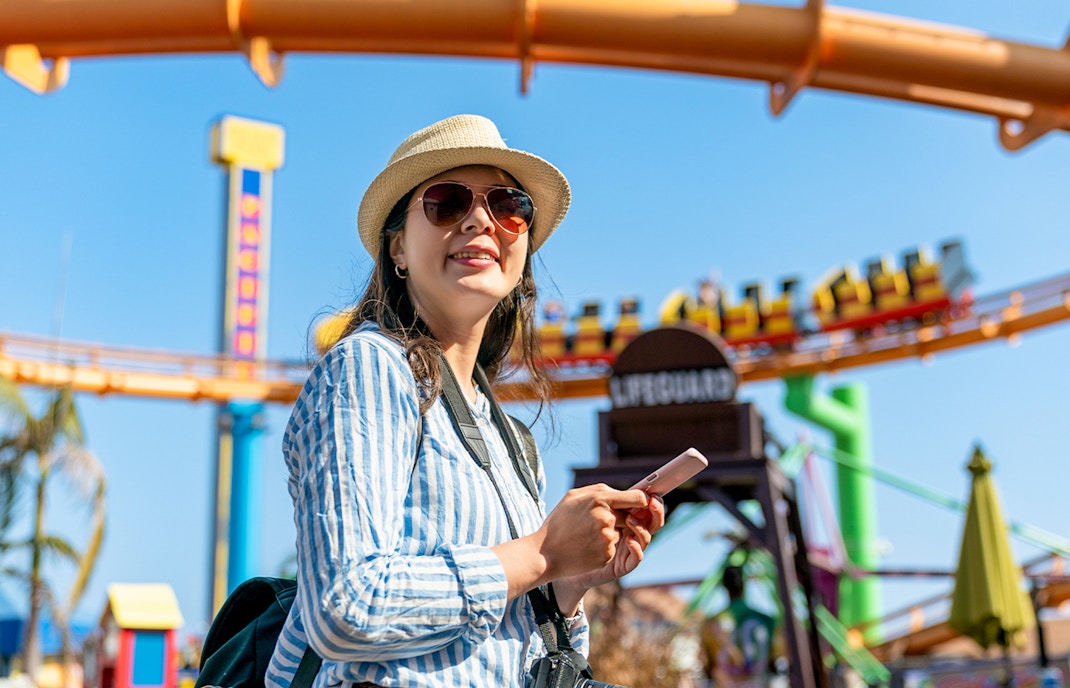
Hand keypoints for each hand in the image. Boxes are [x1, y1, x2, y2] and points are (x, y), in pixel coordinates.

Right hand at [537, 484, 651, 579]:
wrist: (545, 553)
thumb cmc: (558, 522)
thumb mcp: (573, 496)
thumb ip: (600, 491)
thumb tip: (620, 493)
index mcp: (600, 499)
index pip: (638, 498)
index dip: (642, 501)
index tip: (641, 503)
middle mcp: (607, 518)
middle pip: (629, 516)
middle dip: (618, 519)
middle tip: (595, 523)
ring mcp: (608, 538)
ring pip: (620, 533)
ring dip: (609, 533)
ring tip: (585, 536)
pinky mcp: (608, 555)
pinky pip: (613, 548)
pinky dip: (603, 547)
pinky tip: (585, 547)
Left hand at [552, 492, 665, 610]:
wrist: (558, 557)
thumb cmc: (571, 529)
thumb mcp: (584, 507)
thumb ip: (601, 497)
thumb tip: (620, 491)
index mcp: (623, 517)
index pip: (644, 507)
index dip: (650, 499)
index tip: (651, 491)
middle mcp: (629, 532)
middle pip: (652, 521)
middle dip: (656, 511)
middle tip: (652, 502)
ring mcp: (627, 549)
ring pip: (646, 537)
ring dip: (642, 527)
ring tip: (630, 519)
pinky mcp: (623, 565)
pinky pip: (637, 557)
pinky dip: (636, 548)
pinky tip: (628, 540)